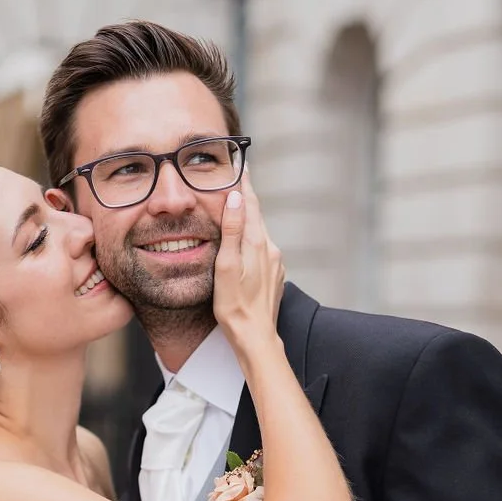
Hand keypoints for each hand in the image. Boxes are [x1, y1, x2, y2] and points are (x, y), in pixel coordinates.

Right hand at [212, 169, 284, 363]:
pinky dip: (252, 241)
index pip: (251, 204)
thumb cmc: (235, 306)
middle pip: (257, 216)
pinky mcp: (274, 275)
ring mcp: (275, 263)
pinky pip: (262, 249)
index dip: (245, 182)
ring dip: (249, 220)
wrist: (255, 336)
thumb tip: (237, 198)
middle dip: (246, 198)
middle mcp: (270, 249)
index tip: (241, 163)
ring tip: (236, 209)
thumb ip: (232, 231)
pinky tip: (243, 246)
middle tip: (236, 179)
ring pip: (259, 233)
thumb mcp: (227, 266)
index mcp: (257, 243)